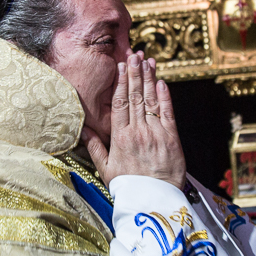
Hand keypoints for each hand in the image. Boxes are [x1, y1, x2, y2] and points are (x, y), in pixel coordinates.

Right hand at [83, 52, 186, 189]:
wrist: (153, 201)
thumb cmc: (129, 187)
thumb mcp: (105, 169)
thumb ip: (95, 148)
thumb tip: (83, 131)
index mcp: (120, 137)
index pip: (120, 103)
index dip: (121, 83)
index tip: (121, 67)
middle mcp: (137, 131)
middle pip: (135, 96)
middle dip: (135, 73)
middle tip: (134, 55)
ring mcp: (156, 133)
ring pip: (150, 100)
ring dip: (149, 79)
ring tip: (147, 61)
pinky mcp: (172, 138)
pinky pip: (167, 113)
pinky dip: (164, 97)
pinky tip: (161, 82)